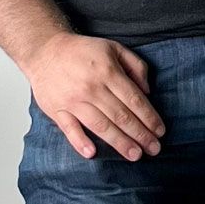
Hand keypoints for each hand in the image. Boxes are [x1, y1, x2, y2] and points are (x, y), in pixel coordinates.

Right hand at [26, 34, 166, 160]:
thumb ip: (136, 66)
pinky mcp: (57, 110)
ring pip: (100, 125)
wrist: (45, 50)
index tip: (160, 131)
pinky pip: (69, 129)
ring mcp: (73, 100)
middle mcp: (92, 87)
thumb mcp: (114, 48)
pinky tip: (92, 153)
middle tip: (154, 149)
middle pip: (121, 116)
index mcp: (108, 71)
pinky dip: (79, 141)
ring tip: (135, 155)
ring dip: (119, 142)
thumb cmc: (82, 51)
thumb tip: (147, 91)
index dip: (149, 117)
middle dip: (140, 134)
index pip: (134, 99)